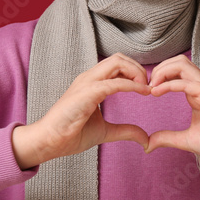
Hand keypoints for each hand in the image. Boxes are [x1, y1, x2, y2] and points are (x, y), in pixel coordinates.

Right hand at [13, 53, 151, 168]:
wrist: (49, 142)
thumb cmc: (71, 134)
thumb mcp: (105, 132)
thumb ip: (126, 131)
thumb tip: (145, 139)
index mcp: (92, 82)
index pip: (117, 65)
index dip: (136, 72)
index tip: (148, 89)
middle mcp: (89, 77)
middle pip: (119, 58)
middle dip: (138, 68)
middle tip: (149, 86)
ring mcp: (87, 82)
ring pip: (117, 62)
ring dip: (136, 72)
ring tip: (146, 87)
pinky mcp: (87, 93)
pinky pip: (114, 82)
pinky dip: (131, 84)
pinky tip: (142, 92)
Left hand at [144, 55, 199, 172]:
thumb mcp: (186, 140)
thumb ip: (167, 138)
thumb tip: (148, 144)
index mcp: (195, 93)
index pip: (176, 71)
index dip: (159, 76)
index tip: (146, 91)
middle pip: (178, 62)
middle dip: (159, 68)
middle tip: (146, 85)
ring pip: (182, 64)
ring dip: (163, 71)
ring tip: (151, 86)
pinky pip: (186, 83)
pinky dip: (168, 84)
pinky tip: (156, 92)